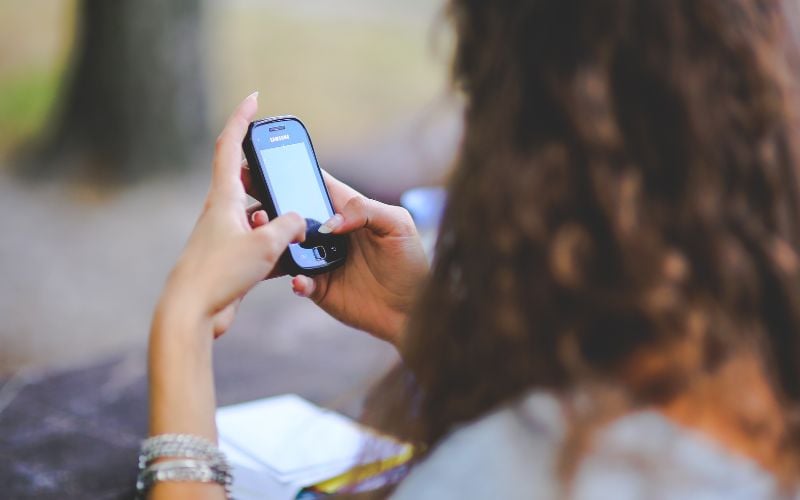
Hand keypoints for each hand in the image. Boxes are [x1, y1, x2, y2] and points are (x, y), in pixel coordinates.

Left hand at [156, 92, 305, 337]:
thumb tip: (299, 221)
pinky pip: (258, 241)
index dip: (242, 119)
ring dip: (276, 216)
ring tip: (296, 227)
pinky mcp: (229, 258)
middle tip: (286, 168)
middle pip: (244, 178)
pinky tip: (290, 256)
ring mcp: (223, 235)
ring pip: (256, 213)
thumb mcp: (265, 244)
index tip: (253, 99)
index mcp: (223, 198)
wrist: (192, 312)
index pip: (230, 146)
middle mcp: (220, 212)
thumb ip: (289, 226)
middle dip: (266, 172)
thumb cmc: (221, 273)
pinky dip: (274, 243)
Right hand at [244, 166, 428, 346]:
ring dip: (274, 241)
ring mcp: (320, 259)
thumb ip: (366, 210)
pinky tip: (301, 280)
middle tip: (255, 205)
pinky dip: (296, 280)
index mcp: (346, 210)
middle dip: (269, 205)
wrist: (413, 310)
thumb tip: (329, 223)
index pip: (314, 183)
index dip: (290, 171)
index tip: (265, 163)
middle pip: (291, 213)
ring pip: (286, 246)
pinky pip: (298, 281)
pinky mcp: (319, 287)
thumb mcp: (398, 225)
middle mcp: (328, 232)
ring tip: (267, 237)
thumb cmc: (411, 262)